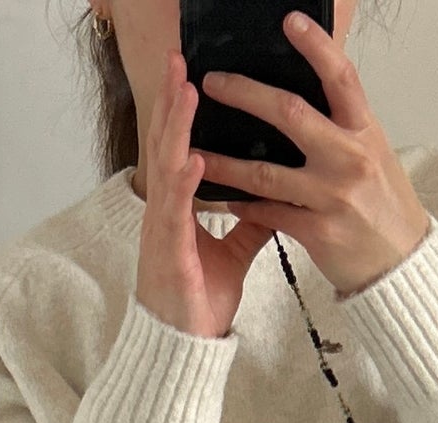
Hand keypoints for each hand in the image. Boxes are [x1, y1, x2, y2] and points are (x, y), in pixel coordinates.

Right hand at [135, 48, 275, 338]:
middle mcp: (165, 211)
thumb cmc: (199, 304)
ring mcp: (163, 231)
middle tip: (177, 59)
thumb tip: (274, 199)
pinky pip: (175, 213)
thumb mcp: (232, 257)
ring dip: (175, 129)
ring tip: (185, 92)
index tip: (188, 74)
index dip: (181, 111)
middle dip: (171, 101)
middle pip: (166, 145)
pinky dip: (184, 183)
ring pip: (166, 168)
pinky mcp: (169, 254)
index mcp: (178, 208)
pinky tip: (194, 158)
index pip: (179, 147)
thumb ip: (249, 225)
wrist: (184, 348)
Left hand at [191, 10, 432, 296]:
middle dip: (245, 94)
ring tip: (193, 149)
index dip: (316, 46)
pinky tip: (222, 197)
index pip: (341, 77)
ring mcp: (332, 197)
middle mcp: (349, 159)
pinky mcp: (318, 232)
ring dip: (224, 162)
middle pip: (290, 113)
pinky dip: (243, 206)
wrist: (400, 263)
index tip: (289, 21)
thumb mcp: (373, 153)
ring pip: (266, 172)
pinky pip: (269, 214)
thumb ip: (342, 125)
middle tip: (212, 82)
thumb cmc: (384, 204)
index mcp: (364, 131)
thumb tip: (308, 90)